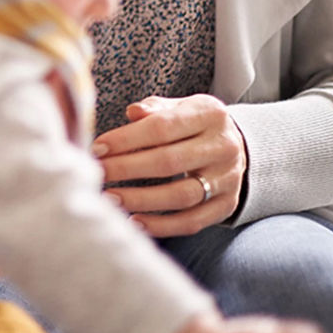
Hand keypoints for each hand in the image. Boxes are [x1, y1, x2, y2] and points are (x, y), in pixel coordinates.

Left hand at [93, 95, 245, 237]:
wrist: (234, 146)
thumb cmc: (192, 124)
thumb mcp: (179, 107)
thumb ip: (154, 109)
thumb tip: (133, 112)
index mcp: (209, 114)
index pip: (163, 127)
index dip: (127, 139)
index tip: (98, 148)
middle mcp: (223, 147)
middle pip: (169, 162)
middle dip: (127, 168)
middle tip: (98, 172)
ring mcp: (228, 179)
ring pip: (181, 196)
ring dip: (141, 199)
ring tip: (110, 198)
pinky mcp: (227, 205)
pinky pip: (192, 222)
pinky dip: (162, 225)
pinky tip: (135, 221)